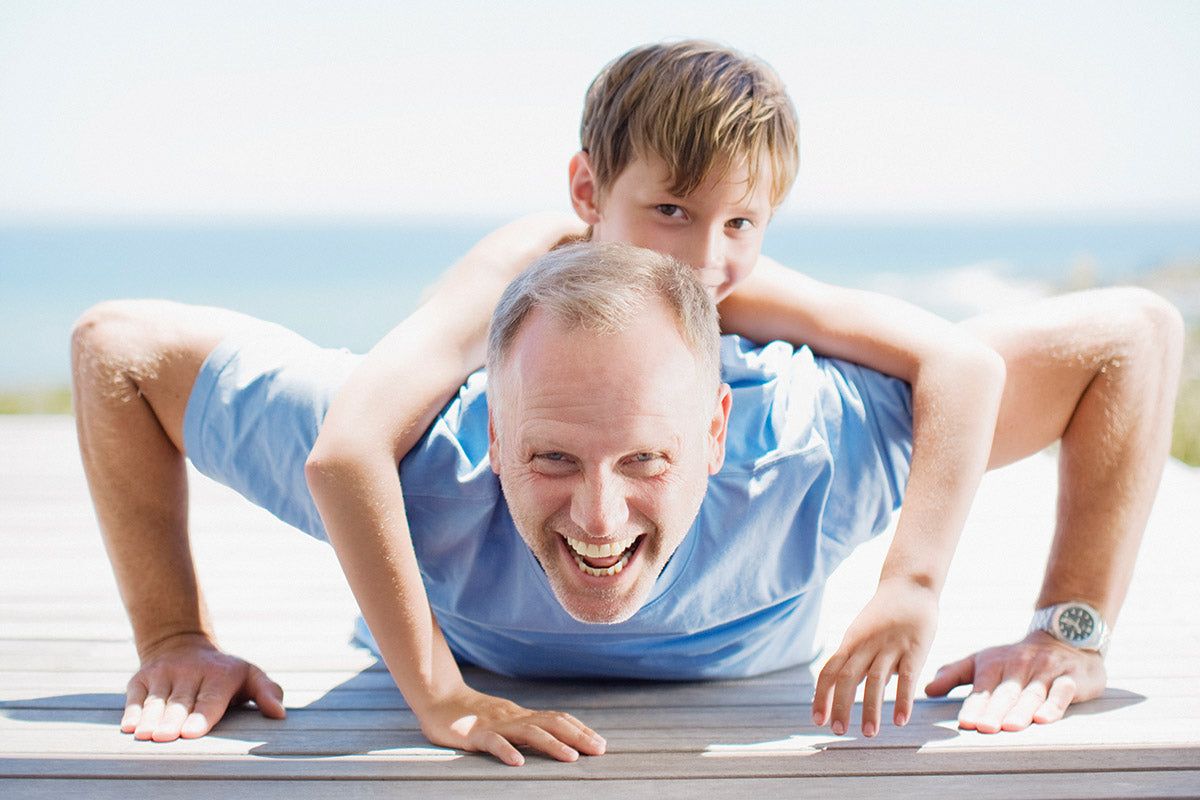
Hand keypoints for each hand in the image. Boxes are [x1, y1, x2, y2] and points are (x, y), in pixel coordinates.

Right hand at [122, 633, 285, 741]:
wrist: (182, 645)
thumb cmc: (223, 674)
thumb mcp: (250, 676)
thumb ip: (267, 692)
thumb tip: (280, 714)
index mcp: (219, 674)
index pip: (210, 699)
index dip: (201, 716)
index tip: (192, 732)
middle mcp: (189, 671)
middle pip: (180, 703)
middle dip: (173, 721)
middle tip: (168, 737)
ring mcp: (163, 674)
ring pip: (156, 702)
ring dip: (150, 720)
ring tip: (146, 736)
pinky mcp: (140, 679)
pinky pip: (135, 697)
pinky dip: (132, 712)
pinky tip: (130, 727)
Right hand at [418, 683, 606, 766]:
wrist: (439, 700)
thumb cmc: (473, 715)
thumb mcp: (504, 721)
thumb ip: (525, 728)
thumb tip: (553, 739)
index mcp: (522, 716)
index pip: (557, 719)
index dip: (580, 730)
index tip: (601, 743)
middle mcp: (514, 717)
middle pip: (552, 723)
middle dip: (578, 736)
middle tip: (600, 750)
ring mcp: (495, 724)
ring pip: (528, 732)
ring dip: (552, 744)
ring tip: (571, 758)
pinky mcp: (474, 734)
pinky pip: (492, 743)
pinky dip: (506, 751)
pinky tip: (518, 763)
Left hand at [812, 577, 938, 736]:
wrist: (909, 584)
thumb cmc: (884, 615)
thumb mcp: (862, 635)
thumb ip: (856, 662)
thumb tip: (845, 692)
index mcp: (850, 642)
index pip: (829, 671)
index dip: (822, 696)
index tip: (817, 720)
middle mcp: (866, 644)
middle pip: (847, 677)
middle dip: (840, 705)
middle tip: (837, 732)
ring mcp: (890, 646)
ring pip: (875, 680)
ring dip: (870, 708)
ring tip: (869, 733)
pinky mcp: (914, 648)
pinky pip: (908, 677)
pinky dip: (902, 700)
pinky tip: (900, 720)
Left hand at [924, 631, 1106, 732]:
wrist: (1064, 635)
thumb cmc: (1016, 658)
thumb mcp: (983, 660)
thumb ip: (955, 674)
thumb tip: (927, 689)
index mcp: (994, 663)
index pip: (983, 687)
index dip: (975, 705)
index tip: (966, 722)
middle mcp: (1019, 666)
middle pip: (1006, 693)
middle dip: (995, 711)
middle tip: (985, 728)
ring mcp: (1046, 671)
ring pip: (1032, 693)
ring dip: (1021, 710)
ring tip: (1011, 727)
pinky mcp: (1071, 677)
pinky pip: (1062, 691)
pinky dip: (1054, 704)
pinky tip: (1045, 718)